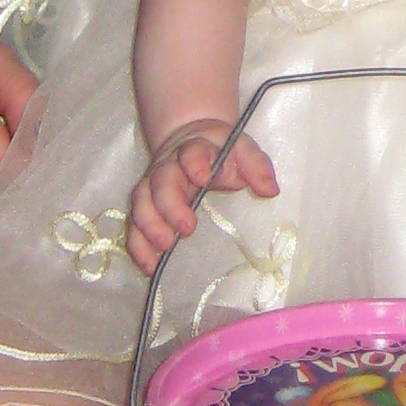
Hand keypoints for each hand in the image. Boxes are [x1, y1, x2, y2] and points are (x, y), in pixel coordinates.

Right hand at [127, 119, 280, 273]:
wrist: (190, 139)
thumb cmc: (221, 151)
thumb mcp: (244, 151)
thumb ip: (257, 167)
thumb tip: (270, 190)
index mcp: (195, 150)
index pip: (191, 152)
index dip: (194, 163)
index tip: (203, 178)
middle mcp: (168, 166)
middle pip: (161, 182)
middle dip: (170, 205)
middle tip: (187, 228)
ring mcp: (152, 185)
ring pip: (141, 202)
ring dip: (149, 226)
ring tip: (164, 247)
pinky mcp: (145, 205)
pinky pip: (134, 225)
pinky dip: (137, 245)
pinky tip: (148, 266)